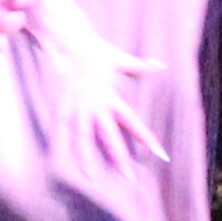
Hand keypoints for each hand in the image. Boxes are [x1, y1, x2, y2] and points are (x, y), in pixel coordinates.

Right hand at [27, 0, 158, 185]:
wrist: (70, 42)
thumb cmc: (96, 51)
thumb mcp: (121, 58)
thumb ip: (140, 67)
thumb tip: (162, 66)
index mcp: (111, 97)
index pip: (131, 122)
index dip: (145, 137)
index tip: (158, 152)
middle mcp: (96, 106)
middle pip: (109, 136)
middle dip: (119, 157)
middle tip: (128, 178)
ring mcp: (78, 108)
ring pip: (84, 137)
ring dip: (88, 158)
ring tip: (91, 178)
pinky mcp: (62, 106)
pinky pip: (62, 129)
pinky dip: (61, 144)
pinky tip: (59, 160)